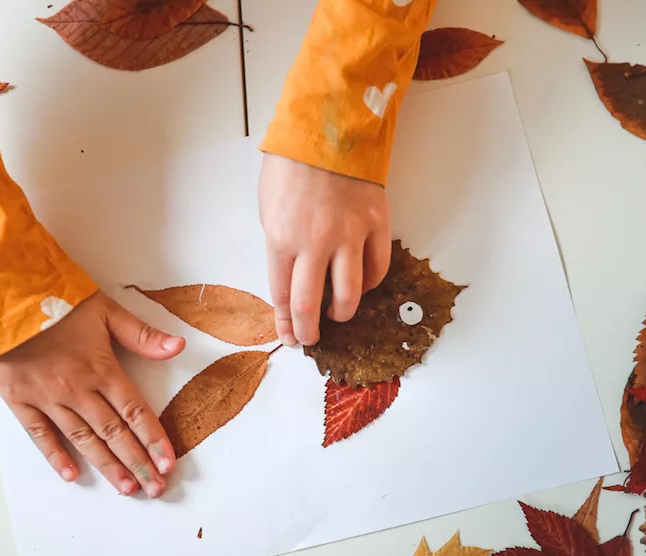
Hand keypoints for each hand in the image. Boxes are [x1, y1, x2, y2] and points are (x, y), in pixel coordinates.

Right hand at [0, 291, 183, 496]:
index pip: (135, 412)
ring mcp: (48, 397)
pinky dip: (56, 455)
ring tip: (126, 488)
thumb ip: (142, 334)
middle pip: (114, 433)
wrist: (4, 292)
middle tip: (155, 489)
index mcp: (102, 368)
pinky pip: (41, 433)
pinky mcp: (20, 399)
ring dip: (107, 465)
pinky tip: (73, 475)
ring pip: (83, 439)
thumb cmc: (57, 299)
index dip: (154, 440)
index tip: (168, 465)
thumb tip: (179, 347)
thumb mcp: (105, 309)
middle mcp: (78, 389)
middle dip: (137, 463)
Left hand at [259, 153, 391, 345]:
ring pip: (349, 293)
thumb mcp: (269, 206)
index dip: (286, 322)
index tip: (289, 335)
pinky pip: (376, 267)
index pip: (283, 295)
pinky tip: (360, 285)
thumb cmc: (292, 163)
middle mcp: (315, 242)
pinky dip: (369, 283)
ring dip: (342, 312)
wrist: (328, 127)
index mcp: (281, 238)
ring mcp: (350, 235)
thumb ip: (280, 244)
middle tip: (311, 338)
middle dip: (310, 330)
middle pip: (312, 304)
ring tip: (337, 315)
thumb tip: (292, 276)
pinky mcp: (376, 224)